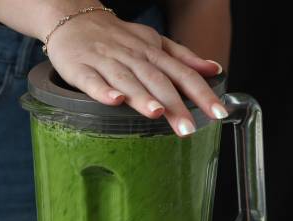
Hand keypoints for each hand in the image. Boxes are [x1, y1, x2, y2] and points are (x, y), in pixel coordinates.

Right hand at [45, 10, 227, 135]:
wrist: (73, 19)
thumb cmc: (116, 37)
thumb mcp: (154, 42)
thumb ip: (183, 57)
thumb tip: (215, 70)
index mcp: (152, 53)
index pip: (183, 74)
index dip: (202, 93)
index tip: (219, 113)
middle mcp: (132, 57)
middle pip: (157, 80)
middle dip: (174, 104)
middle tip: (188, 129)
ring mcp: (106, 62)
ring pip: (127, 80)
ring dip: (141, 97)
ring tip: (156, 113)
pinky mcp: (80, 69)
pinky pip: (92, 81)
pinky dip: (103, 90)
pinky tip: (113, 100)